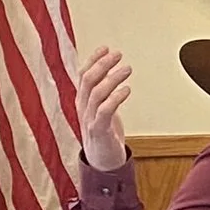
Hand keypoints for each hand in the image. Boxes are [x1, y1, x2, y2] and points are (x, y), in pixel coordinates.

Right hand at [77, 46, 133, 170]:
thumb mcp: (102, 109)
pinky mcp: (98, 131)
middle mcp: (82, 107)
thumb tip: (111, 73)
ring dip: (112, 78)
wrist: (102, 161)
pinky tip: (127, 89)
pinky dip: (115, 98)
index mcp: (82, 100)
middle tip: (118, 55)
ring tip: (127, 69)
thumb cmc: (104, 133)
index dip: (93, 60)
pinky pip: (104, 111)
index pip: (83, 74)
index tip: (106, 48)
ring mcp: (89, 119)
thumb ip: (103, 93)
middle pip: (88, 80)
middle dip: (102, 64)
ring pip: (96, 93)